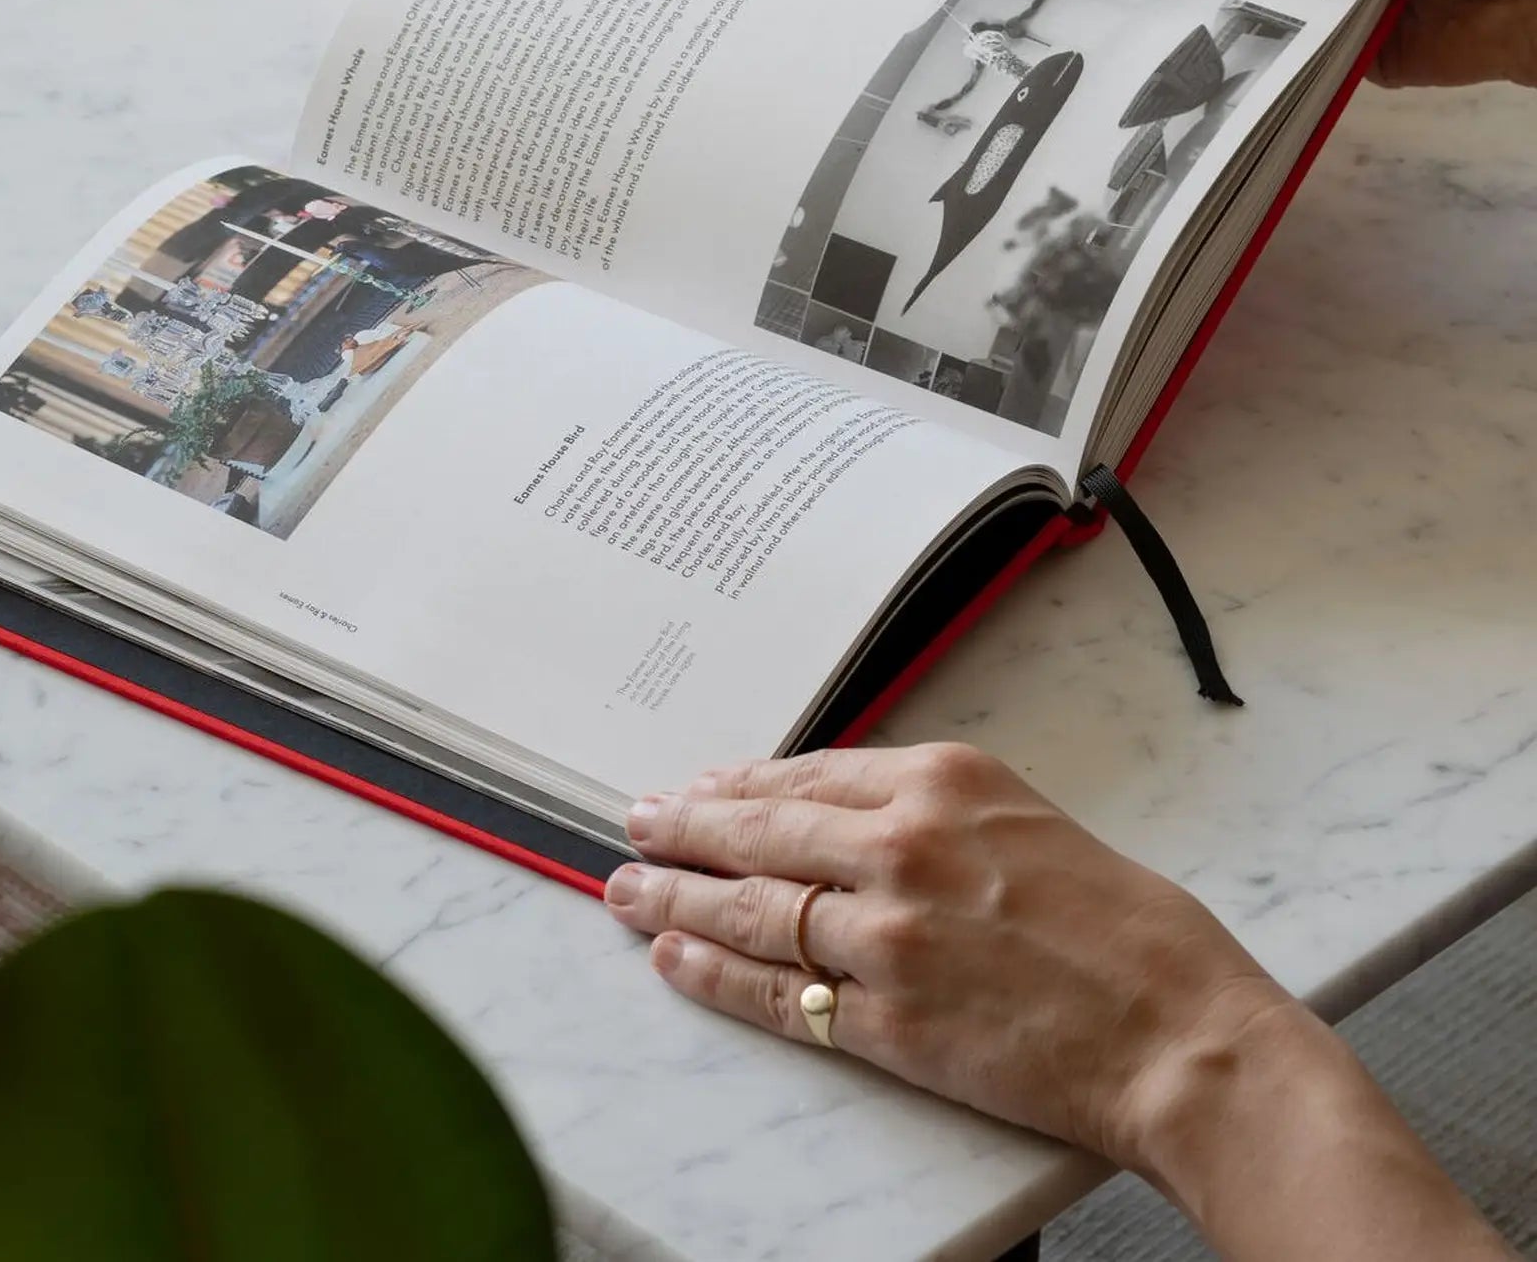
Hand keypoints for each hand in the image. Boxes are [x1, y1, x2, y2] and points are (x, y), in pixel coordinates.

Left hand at [609, 747, 1514, 1261]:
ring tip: (626, 888)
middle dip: (684, 828)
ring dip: (676, 897)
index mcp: (942, 782)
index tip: (695, 789)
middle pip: (760, 830)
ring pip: (752, 908)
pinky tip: (673, 957)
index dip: (736, 785)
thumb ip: (930, 807)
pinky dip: (715, 973)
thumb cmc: (1126, 928)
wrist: (1183, 1034)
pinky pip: (778, 993)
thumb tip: (839, 810)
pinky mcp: (888, 1020)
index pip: (805, 776)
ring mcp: (888, 936)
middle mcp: (903, 845)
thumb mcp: (1027, 819)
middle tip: (633, 824)